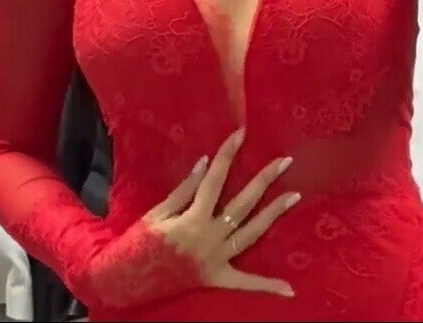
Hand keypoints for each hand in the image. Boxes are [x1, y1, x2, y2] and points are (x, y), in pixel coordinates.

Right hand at [145, 128, 298, 296]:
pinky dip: (267, 286)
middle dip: (265, 180)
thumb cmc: (139, 243)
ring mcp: (217, 259)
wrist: (127, 281)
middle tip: (285, 161)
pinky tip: (289, 288)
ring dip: (274, 214)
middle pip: (244, 203)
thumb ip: (184, 190)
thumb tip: (206, 164)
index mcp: (193, 219)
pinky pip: (246, 283)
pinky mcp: (217, 278)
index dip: (228, 154)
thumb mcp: (157, 213)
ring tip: (294, 195)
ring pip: (252, 233)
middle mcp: (210, 238)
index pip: (216, 179)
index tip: (241, 133)